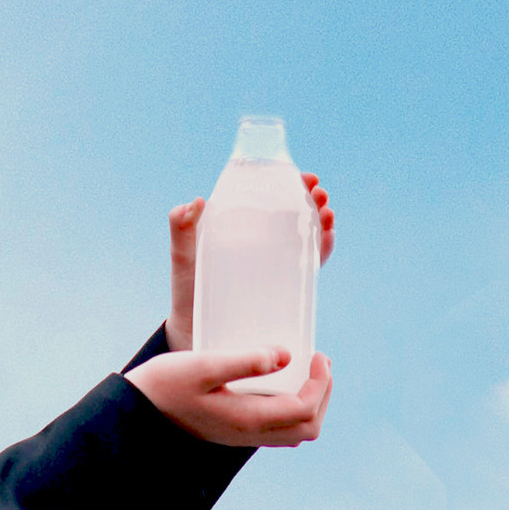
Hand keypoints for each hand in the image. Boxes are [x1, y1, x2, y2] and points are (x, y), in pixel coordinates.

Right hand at [124, 347, 332, 446]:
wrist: (134, 413)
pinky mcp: (232, 431)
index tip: (318, 354)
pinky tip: (279, 385)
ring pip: (294, 433)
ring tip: (306, 372)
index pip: (305, 409)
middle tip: (319, 363)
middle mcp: (249, 433)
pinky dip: (291, 409)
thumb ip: (244, 361)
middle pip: (307, 427)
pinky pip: (276, 430)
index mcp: (247, 418)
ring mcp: (241, 436)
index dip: (320, 383)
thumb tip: (286, 355)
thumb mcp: (203, 366)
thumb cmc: (163, 385)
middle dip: (322, 395)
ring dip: (309, 404)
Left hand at [163, 173, 335, 351]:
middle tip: (320, 194)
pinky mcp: (283, 287)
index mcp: (241, 227)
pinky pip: (309, 265)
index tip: (305, 178)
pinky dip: (322, 250)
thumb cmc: (187, 290)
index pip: (270, 198)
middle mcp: (262, 242)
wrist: (196, 331)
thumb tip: (197, 201)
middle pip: (294, 214)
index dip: (291, 184)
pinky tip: (327, 238)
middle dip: (312, 200)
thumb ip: (180, 229)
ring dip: (322, 221)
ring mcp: (275, 264)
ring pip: (306, 236)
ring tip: (327, 212)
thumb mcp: (182, 256)